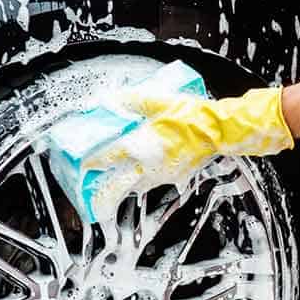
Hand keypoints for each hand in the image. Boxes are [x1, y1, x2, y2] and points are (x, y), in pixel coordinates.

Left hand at [80, 88, 294, 188]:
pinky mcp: (174, 176)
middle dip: (101, 195)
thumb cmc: (192, 116)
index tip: (79, 165)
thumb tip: (109, 99)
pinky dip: (140, 183)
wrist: (220, 130)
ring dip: (121, 189)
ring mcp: (162, 174)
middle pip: (118, 186)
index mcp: (141, 147)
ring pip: (134, 187)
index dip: (90, 163)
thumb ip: (132, 101)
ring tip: (109, 189)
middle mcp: (148, 166)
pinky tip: (138, 177)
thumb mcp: (159, 101)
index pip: (107, 158)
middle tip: (89, 200)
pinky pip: (150, 183)